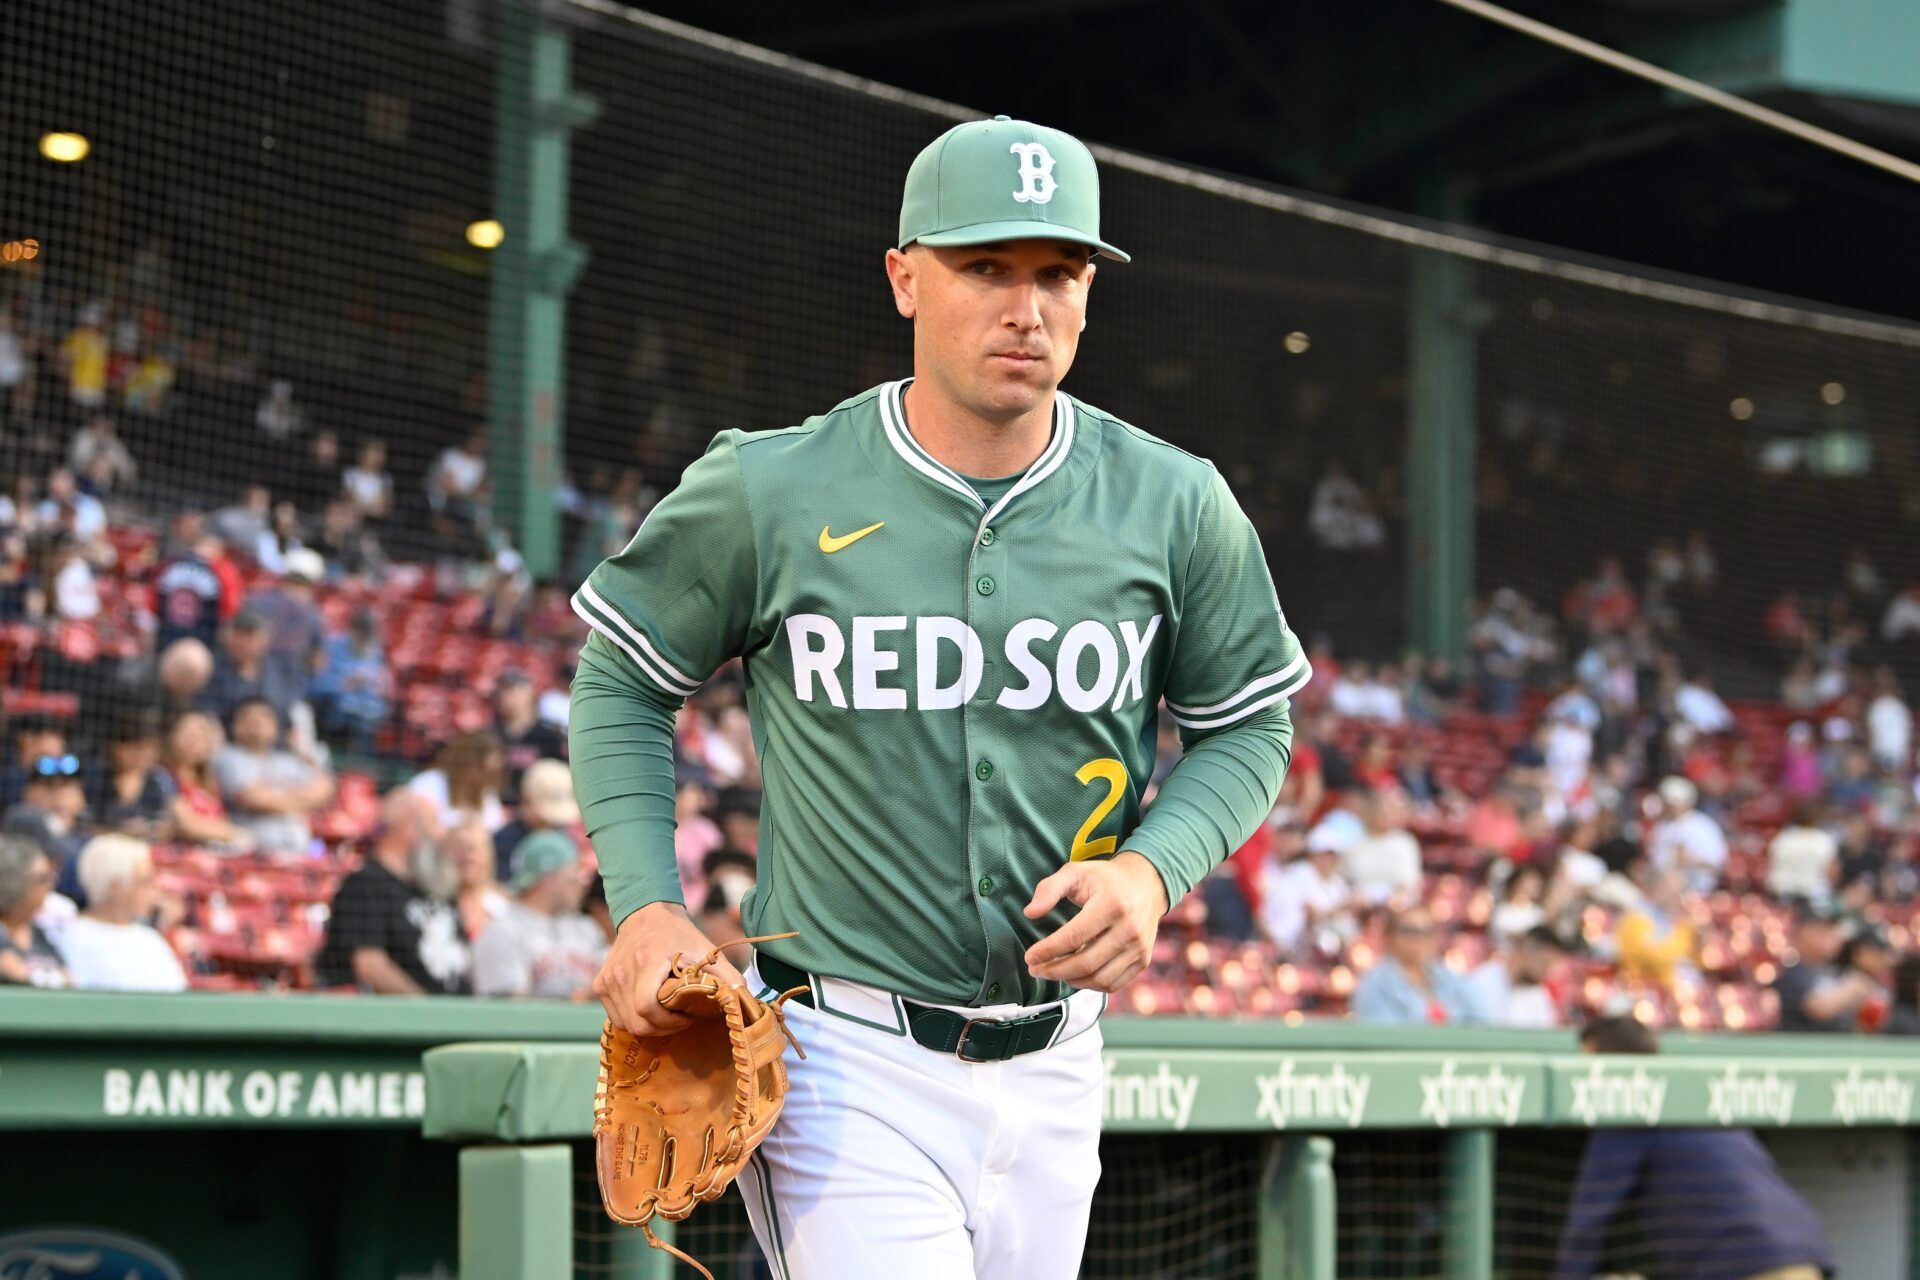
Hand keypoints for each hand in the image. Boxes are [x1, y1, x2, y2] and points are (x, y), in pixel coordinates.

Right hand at [593, 901, 745, 1036]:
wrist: (646, 914)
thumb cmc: (679, 935)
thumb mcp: (706, 951)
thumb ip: (728, 976)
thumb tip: (746, 1002)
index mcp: (647, 961)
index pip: (647, 1007)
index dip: (668, 1022)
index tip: (686, 1017)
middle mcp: (622, 971)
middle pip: (637, 1022)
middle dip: (661, 1029)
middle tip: (680, 1021)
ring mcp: (608, 979)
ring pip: (625, 1023)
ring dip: (648, 1027)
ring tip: (666, 1016)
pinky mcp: (600, 984)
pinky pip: (616, 1017)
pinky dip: (633, 1021)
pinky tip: (650, 1011)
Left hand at [1022, 852, 1169, 992]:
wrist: (1147, 884)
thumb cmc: (1105, 879)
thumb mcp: (1075, 872)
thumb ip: (1049, 889)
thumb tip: (1030, 913)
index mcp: (1112, 904)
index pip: (1074, 936)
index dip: (1048, 950)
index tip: (1030, 956)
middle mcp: (1129, 929)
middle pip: (1086, 963)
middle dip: (1054, 971)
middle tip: (1035, 969)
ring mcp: (1139, 948)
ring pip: (1099, 979)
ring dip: (1070, 980)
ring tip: (1051, 972)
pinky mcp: (1142, 960)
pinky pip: (1113, 984)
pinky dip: (1089, 985)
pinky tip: (1074, 975)